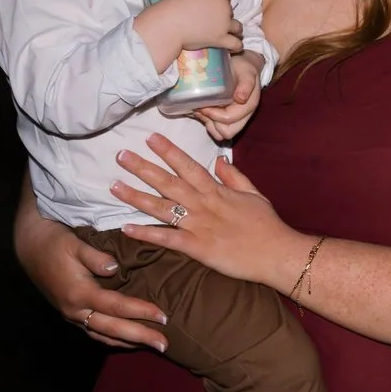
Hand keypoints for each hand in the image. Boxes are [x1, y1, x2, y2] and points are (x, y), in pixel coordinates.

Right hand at [15, 210, 168, 352]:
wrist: (31, 247)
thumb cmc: (57, 242)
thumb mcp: (75, 243)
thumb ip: (95, 256)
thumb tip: (113, 268)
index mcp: (79, 293)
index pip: (116, 307)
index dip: (141, 312)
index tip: (163, 317)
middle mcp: (75, 310)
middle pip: (112, 328)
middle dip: (140, 337)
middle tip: (164, 345)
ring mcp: (71, 315)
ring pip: (103, 335)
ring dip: (128, 342)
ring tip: (152, 346)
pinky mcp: (71, 314)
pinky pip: (94, 332)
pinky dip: (113, 339)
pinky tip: (128, 341)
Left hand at [110, 132, 301, 289]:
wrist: (276, 253)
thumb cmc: (267, 224)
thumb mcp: (254, 194)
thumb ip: (234, 176)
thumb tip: (219, 160)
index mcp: (216, 191)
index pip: (188, 166)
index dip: (168, 151)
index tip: (151, 138)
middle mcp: (203, 204)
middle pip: (168, 183)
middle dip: (143, 168)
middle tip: (121, 156)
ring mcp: (198, 226)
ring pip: (161, 208)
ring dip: (136, 197)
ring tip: (114, 186)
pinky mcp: (196, 248)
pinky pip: (167, 239)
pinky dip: (146, 234)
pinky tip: (126, 228)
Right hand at [134, 0, 241, 71]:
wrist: (169, 23)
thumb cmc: (176, 1)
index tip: (207, 4)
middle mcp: (226, 10)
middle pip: (230, 10)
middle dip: (223, 13)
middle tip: (209, 18)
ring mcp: (225, 26)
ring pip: (237, 27)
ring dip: (233, 28)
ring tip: (225, 31)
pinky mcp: (221, 40)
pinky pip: (236, 44)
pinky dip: (236, 45)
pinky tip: (234, 46)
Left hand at [191, 50, 263, 142]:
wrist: (245, 66)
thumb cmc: (244, 68)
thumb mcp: (247, 72)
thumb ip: (246, 84)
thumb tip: (240, 99)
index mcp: (248, 106)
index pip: (229, 119)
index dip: (214, 114)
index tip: (202, 104)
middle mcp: (243, 116)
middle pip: (227, 132)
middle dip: (212, 122)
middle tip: (201, 108)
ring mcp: (235, 119)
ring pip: (221, 134)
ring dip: (209, 125)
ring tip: (201, 110)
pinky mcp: (226, 118)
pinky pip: (217, 131)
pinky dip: (209, 124)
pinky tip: (203, 111)